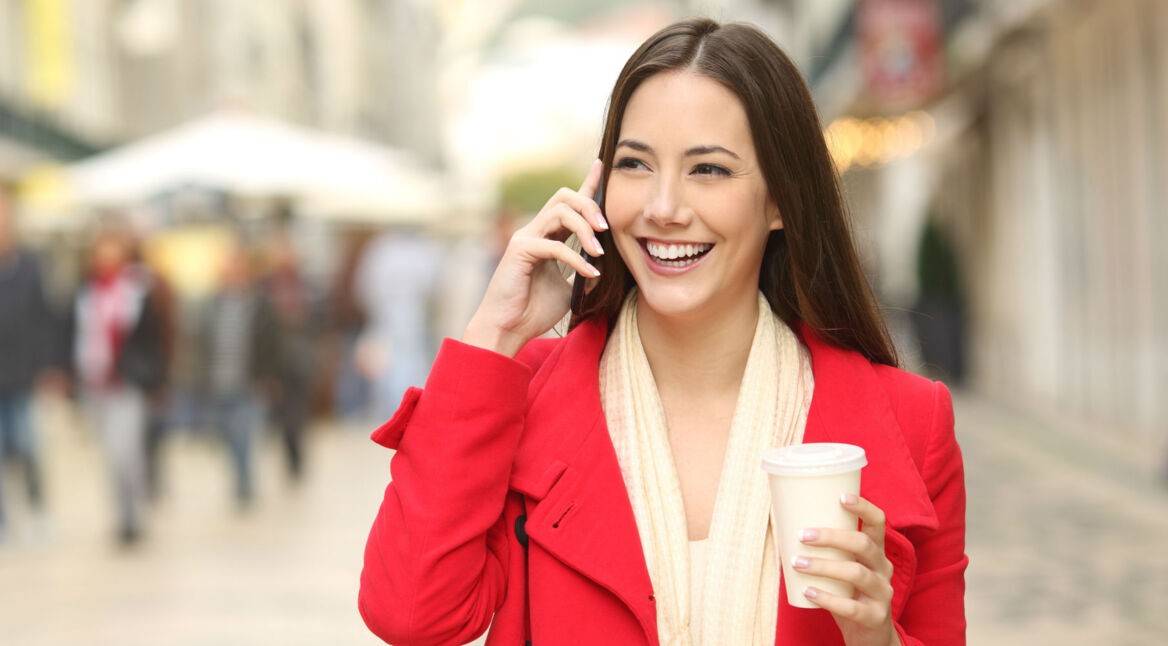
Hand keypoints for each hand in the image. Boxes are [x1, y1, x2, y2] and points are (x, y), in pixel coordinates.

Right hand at [462, 160, 607, 356]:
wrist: (508, 329)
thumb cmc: (534, 310)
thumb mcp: (569, 289)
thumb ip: (583, 271)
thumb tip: (605, 264)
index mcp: (547, 235)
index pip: (569, 203)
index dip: (587, 183)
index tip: (602, 166)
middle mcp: (535, 231)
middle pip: (565, 197)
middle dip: (590, 205)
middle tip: (607, 228)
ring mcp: (525, 238)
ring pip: (559, 211)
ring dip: (585, 227)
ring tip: (599, 251)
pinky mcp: (520, 251)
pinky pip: (554, 245)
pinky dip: (576, 259)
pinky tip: (590, 273)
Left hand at [793, 494, 900, 645]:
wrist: (869, 636)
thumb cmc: (849, 594)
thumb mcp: (844, 568)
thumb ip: (827, 551)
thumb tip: (784, 527)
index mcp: (876, 552)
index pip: (878, 522)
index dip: (863, 507)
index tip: (840, 497)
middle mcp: (883, 568)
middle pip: (863, 544)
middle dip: (832, 536)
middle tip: (802, 535)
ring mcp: (882, 593)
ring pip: (856, 573)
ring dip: (823, 566)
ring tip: (797, 563)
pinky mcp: (875, 617)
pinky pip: (852, 607)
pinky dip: (827, 598)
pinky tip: (808, 592)